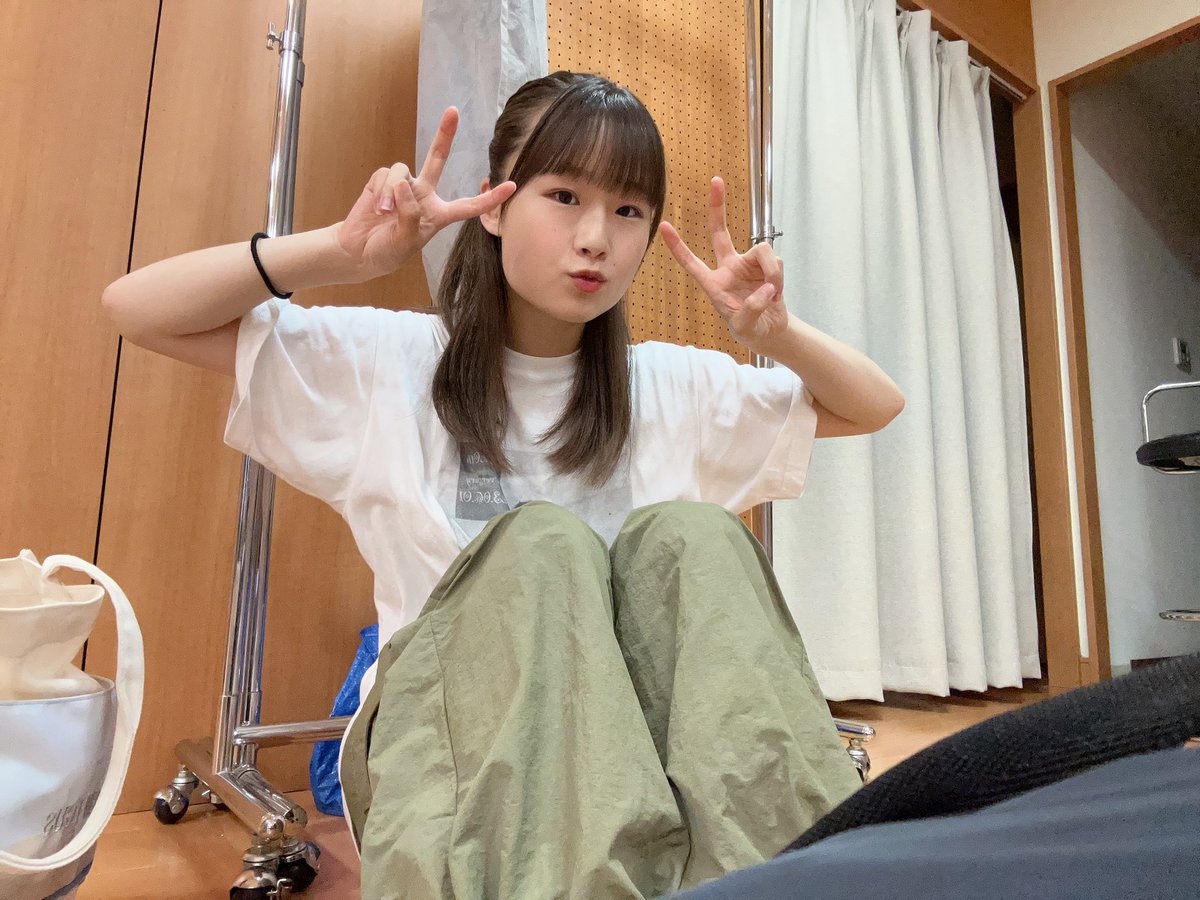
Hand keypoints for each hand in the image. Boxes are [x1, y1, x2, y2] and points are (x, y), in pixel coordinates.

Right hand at [336, 107, 516, 279]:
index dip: (490, 199)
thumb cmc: (388, 252)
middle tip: (453, 110)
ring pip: (403, 171)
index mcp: (439, 215)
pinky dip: (382, 190)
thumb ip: (410, 216)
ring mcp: (403, 186)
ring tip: (384, 212)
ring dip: (393, 191)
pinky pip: (386, 175)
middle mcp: (423, 195)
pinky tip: (376, 207)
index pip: (469, 206)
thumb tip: (405, 185)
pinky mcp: (382, 181)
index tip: (512, 187)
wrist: (359, 252)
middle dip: (444, 134)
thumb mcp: (406, 243)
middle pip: (437, 159)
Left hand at [659, 176, 789, 353]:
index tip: (663, 226)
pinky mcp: (769, 266)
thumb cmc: (750, 329)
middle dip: (718, 207)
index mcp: (714, 284)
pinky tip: (777, 293)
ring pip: (762, 251)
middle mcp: (729, 268)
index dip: (678, 246)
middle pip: (720, 232)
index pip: (691, 262)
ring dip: (772, 271)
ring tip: (772, 293)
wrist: (770, 331)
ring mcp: (749, 265)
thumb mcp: (745, 327)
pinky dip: (779, 278)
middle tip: (716, 181)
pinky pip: (777, 263)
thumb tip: (764, 289)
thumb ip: (751, 310)